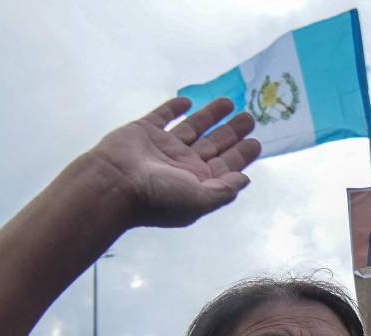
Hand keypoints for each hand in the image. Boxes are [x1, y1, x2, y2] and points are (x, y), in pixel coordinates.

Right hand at [88, 97, 260, 227]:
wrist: (113, 183)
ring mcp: (162, 148)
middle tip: (250, 118)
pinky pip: (162, 116)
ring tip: (230, 102)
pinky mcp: (144, 131)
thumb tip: (245, 180)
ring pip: (193, 127)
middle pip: (213, 145)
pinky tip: (188, 100)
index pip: (225, 166)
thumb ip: (224, 190)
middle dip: (232, 133)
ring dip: (211, 116)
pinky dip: (174, 108)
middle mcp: (181, 166)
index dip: (241, 155)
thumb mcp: (199, 200)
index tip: (257, 142)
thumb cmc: (158, 196)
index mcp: (196, 184)